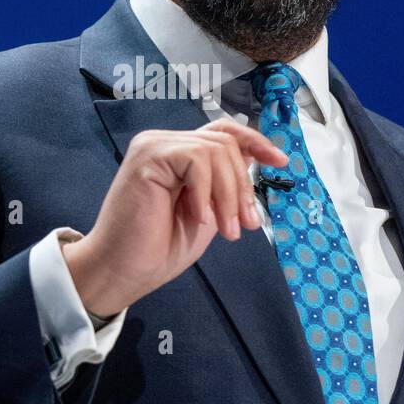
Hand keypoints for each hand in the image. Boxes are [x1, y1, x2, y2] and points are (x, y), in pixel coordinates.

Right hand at [61, 118, 287, 317]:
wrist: (122, 271)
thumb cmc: (158, 249)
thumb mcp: (208, 212)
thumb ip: (224, 185)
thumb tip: (255, 159)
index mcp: (178, 154)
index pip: (223, 132)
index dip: (255, 141)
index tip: (280, 162)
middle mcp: (165, 142)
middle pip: (225, 143)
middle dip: (243, 186)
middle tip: (245, 226)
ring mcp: (154, 145)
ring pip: (216, 151)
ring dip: (229, 194)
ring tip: (226, 230)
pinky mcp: (148, 155)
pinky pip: (196, 160)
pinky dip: (205, 192)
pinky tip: (197, 218)